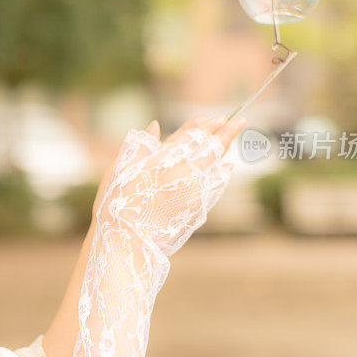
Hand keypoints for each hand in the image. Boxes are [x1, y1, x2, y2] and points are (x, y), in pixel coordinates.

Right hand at [93, 114, 245, 255]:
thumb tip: (155, 125)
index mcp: (161, 159)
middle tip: (238, 120)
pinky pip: (216, 185)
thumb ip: (140, 146)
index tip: (215, 117)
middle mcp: (181, 171)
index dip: (203, 125)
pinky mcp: (197, 206)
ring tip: (235, 135)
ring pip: (215, 163)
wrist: (127, 238)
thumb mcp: (121, 168)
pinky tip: (228, 166)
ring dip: (226, 148)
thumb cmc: (117, 202)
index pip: (188, 135)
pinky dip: (223, 173)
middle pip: (209, 146)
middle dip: (225, 131)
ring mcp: (192, 189)